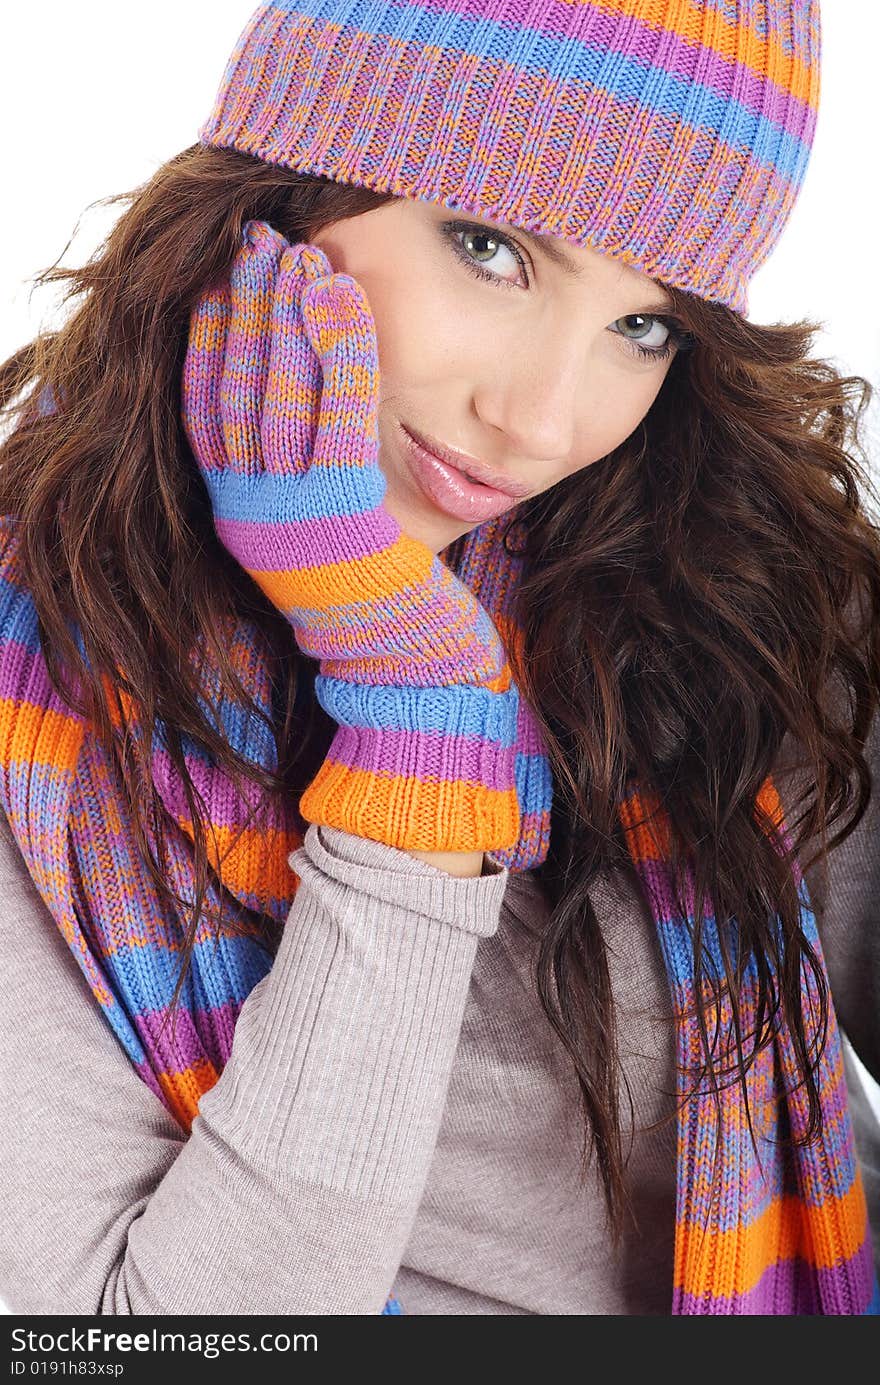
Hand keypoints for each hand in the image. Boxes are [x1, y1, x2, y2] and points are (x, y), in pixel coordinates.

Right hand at [182, 220, 521, 854]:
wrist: (410, 676)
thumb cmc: (380, 595)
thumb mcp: (329, 525)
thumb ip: (308, 468)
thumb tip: (312, 394)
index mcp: (238, 512)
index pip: (206, 404)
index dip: (212, 333)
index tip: (224, 274)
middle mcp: (248, 516)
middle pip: (234, 389)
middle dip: (244, 308)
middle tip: (259, 242)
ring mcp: (289, 524)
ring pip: (277, 397)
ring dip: (287, 317)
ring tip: (302, 254)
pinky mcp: (340, 528)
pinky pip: (333, 422)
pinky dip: (336, 353)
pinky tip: (343, 300)